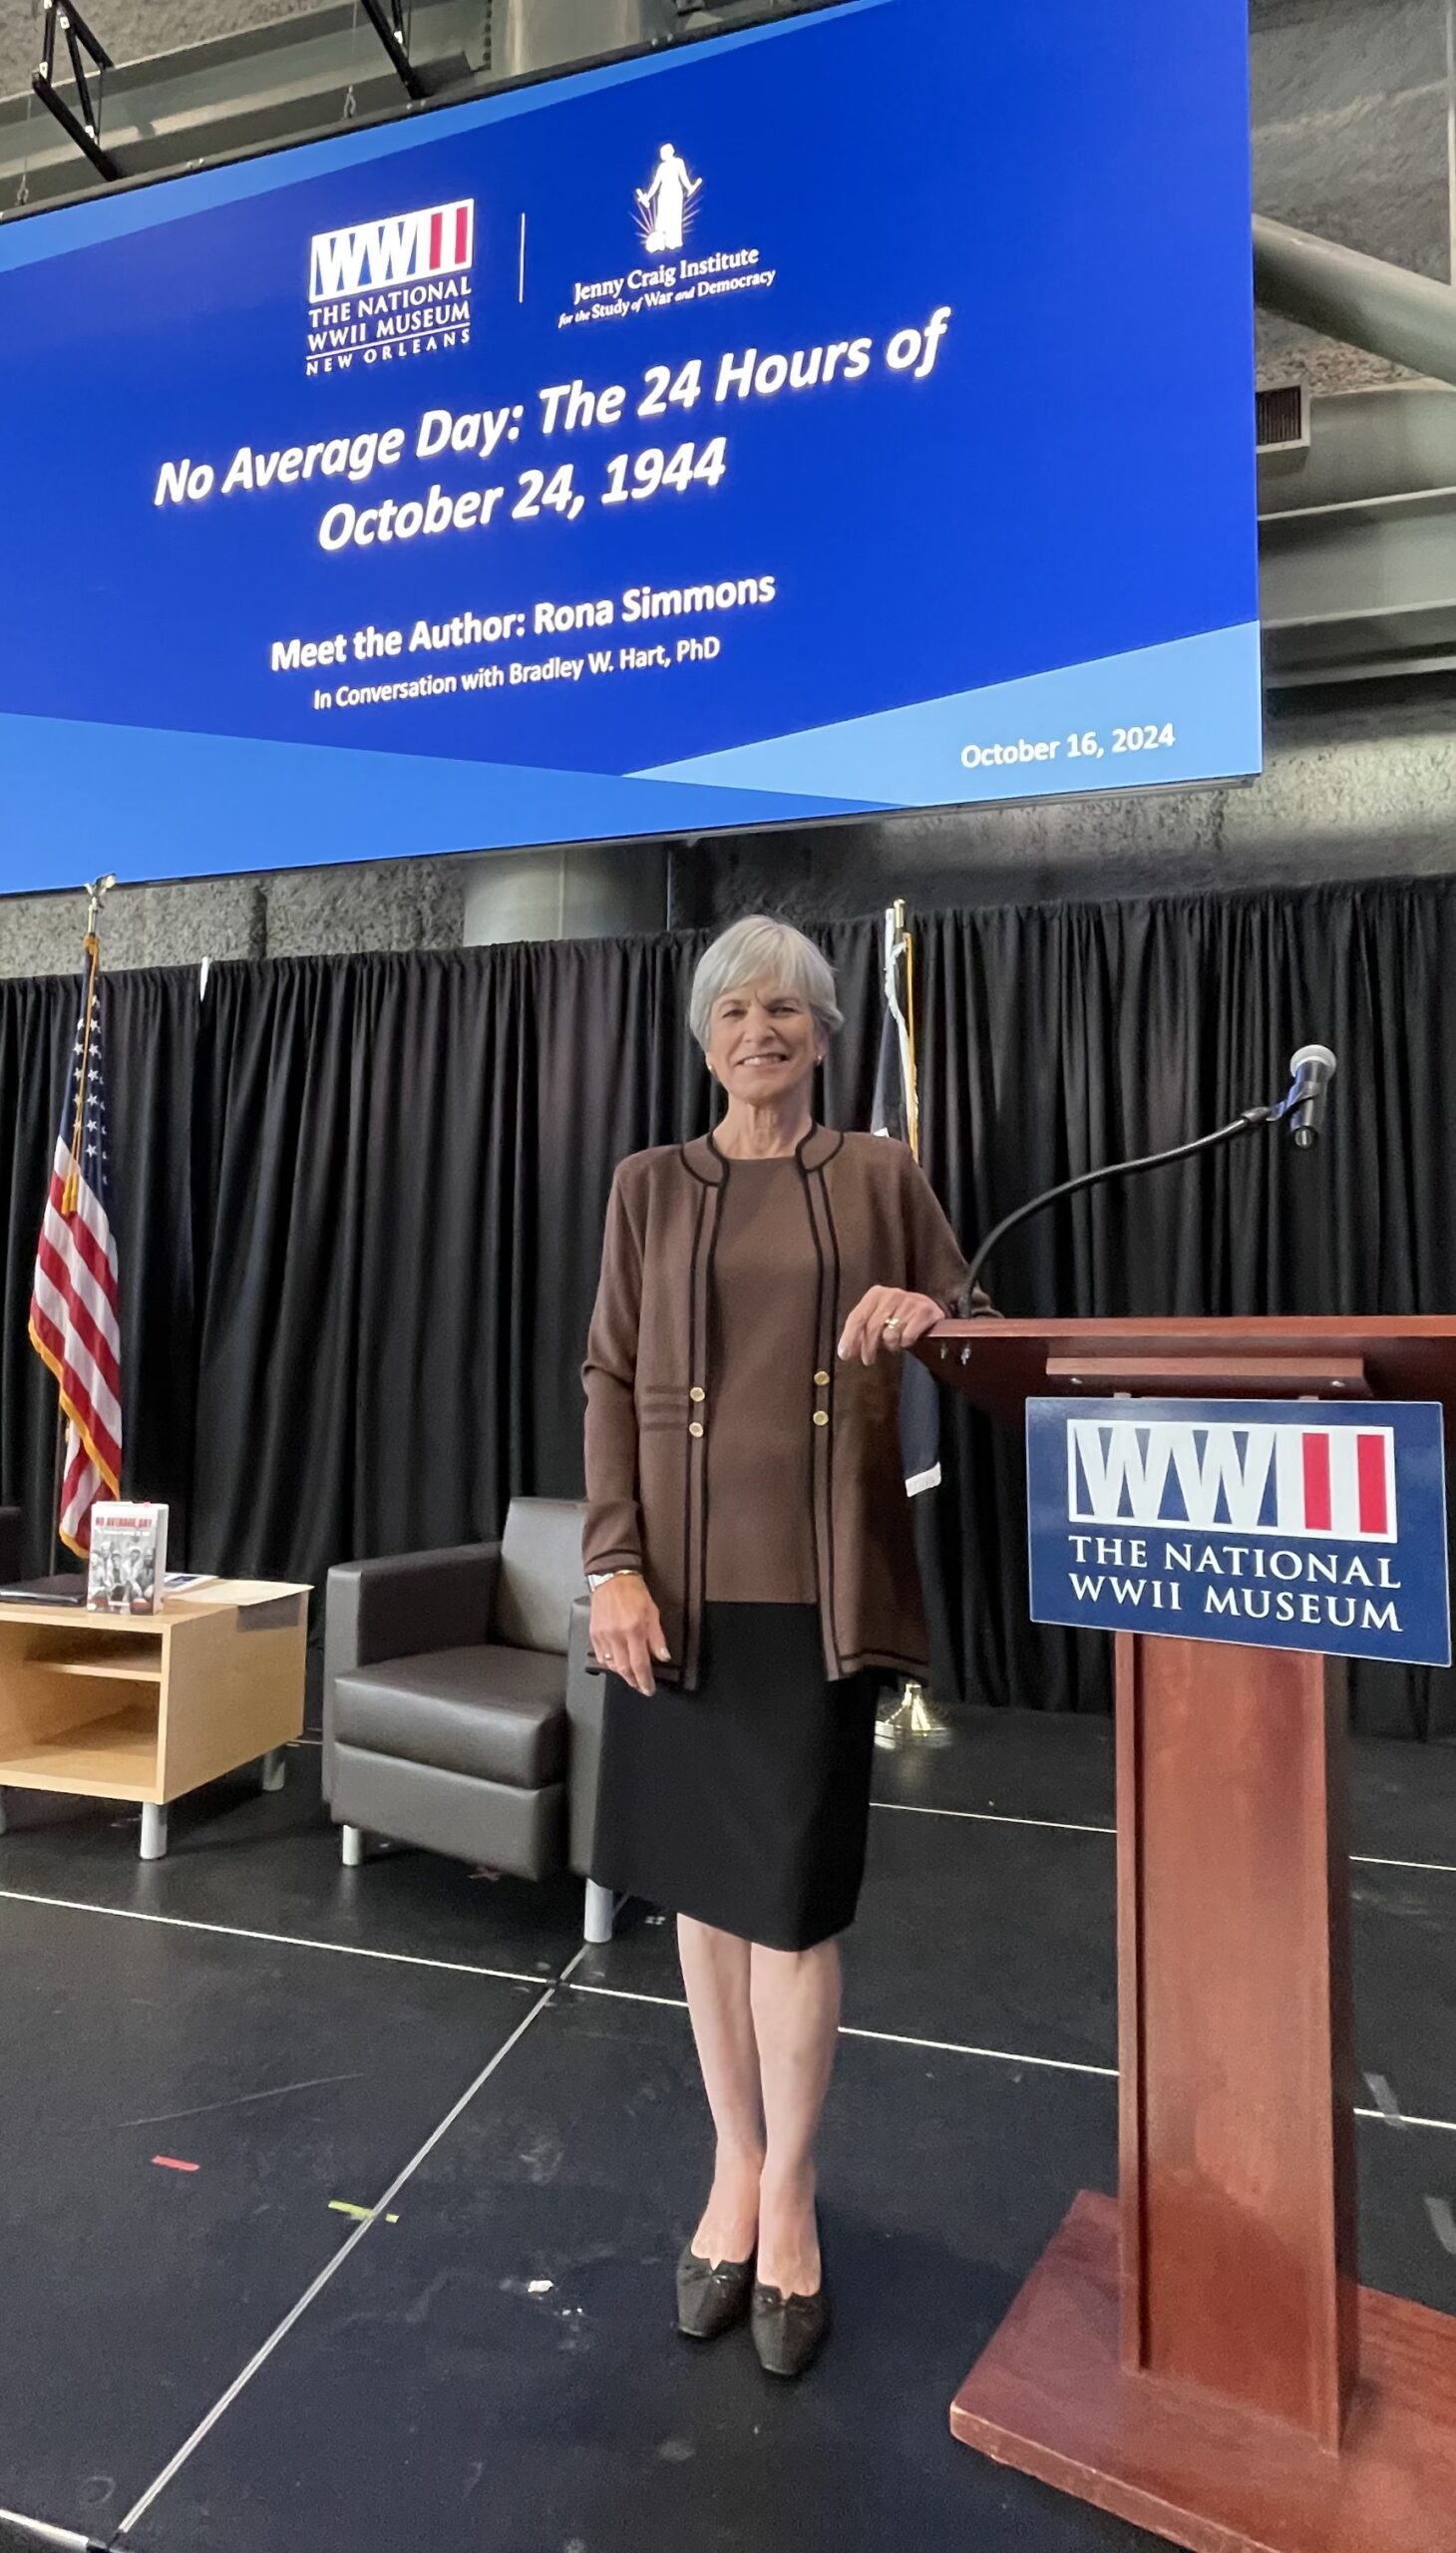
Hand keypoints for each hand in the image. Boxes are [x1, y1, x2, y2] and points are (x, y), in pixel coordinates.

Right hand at [590, 1573, 669, 1693]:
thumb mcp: (653, 1612)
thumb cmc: (635, 1593)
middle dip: (633, 1681)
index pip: (640, 1664)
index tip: (649, 1689)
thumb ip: (657, 1637)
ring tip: (630, 1675)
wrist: (611, 1578)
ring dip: (622, 1673)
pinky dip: (609, 1663)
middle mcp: (616, 1636)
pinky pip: (600, 1656)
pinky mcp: (593, 1634)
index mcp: (634, 1630)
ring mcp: (603, 1636)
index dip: (645, 1680)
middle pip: (624, 1669)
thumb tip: (663, 1657)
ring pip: (611, 1665)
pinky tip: (616, 1663)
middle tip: (640, 1685)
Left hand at [837, 1287, 945, 1365]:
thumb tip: (846, 1352)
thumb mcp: (878, 1319)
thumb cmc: (897, 1316)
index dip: (849, 1337)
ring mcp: (909, 1302)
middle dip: (869, 1347)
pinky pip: (908, 1336)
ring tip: (894, 1344)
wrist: (928, 1309)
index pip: (857, 1317)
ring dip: (891, 1345)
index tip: (844, 1355)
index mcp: (876, 1294)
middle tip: (868, 1360)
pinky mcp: (924, 1311)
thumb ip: (861, 1333)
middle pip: (873, 1326)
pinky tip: (907, 1340)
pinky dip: (906, 1342)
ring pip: (891, 1334)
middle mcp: (892, 1294)